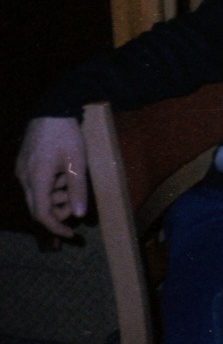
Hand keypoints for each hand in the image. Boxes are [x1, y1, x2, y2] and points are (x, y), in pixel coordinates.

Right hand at [14, 117, 88, 238]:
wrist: (52, 109)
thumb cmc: (66, 134)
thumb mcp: (78, 162)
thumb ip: (77, 190)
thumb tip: (78, 214)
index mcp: (36, 179)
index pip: (42, 214)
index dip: (56, 227)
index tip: (71, 234)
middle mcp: (23, 177)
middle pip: (38, 207)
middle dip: (57, 211)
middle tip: (75, 203)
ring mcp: (21, 170)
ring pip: (37, 195)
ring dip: (55, 196)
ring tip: (72, 182)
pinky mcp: (24, 164)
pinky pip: (35, 184)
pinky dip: (50, 186)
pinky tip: (63, 174)